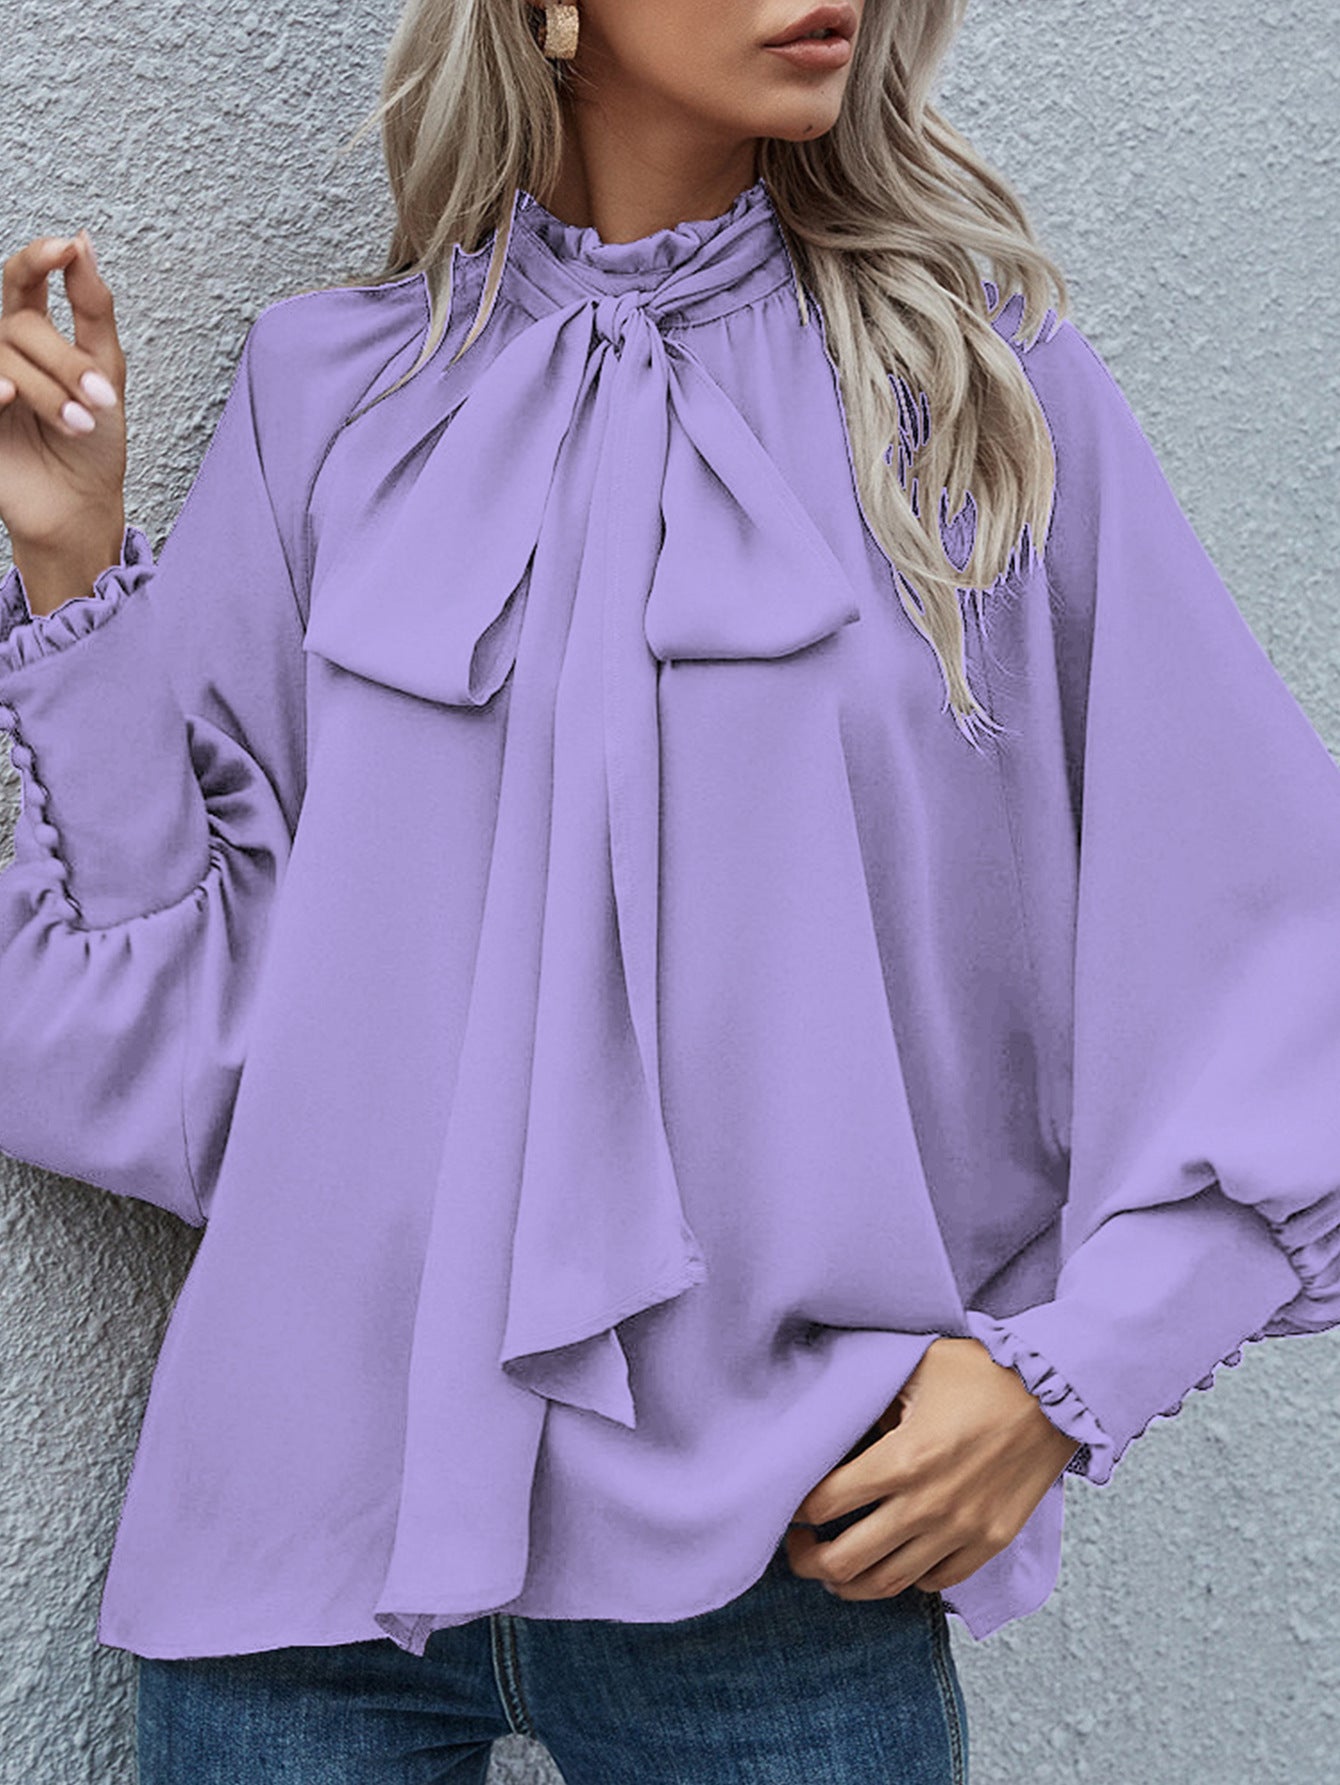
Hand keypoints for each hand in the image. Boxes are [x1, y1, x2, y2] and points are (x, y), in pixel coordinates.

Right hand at [0, 232, 126, 558]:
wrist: (80, 506)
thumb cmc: (94, 443)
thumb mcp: (106, 372)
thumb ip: (93, 309)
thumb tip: (82, 242)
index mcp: (32, 335)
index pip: (22, 279)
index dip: (38, 258)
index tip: (64, 249)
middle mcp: (2, 352)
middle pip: (22, 327)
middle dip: (65, 362)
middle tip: (101, 401)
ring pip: (3, 357)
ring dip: (48, 389)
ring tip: (80, 424)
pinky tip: (10, 397)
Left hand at [784, 1336, 1080, 1599]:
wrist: (1056, 1393)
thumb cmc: (980, 1371)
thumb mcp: (914, 1368)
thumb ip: (870, 1398)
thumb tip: (831, 1420)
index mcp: (902, 1458)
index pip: (826, 1503)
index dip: (795, 1510)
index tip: (788, 1506)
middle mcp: (928, 1504)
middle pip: (846, 1560)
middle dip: (809, 1562)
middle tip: (797, 1551)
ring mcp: (962, 1530)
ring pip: (888, 1582)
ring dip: (850, 1583)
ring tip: (833, 1572)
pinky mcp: (990, 1541)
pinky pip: (936, 1582)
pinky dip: (906, 1580)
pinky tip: (890, 1564)